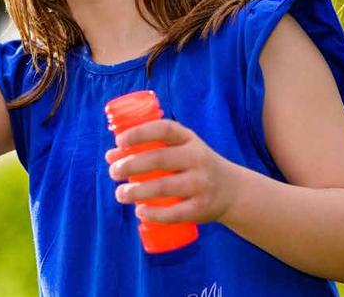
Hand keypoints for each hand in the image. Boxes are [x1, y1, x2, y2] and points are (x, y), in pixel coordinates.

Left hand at [104, 118, 239, 224]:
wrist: (232, 191)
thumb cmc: (194, 165)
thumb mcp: (180, 148)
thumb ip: (149, 148)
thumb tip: (110, 156)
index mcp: (189, 139)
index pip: (164, 130)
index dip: (140, 133)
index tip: (119, 142)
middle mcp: (197, 159)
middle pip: (159, 160)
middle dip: (131, 165)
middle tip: (113, 172)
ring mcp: (201, 184)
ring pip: (164, 187)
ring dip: (137, 191)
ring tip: (120, 194)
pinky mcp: (202, 208)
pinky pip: (175, 213)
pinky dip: (155, 214)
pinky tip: (140, 212)